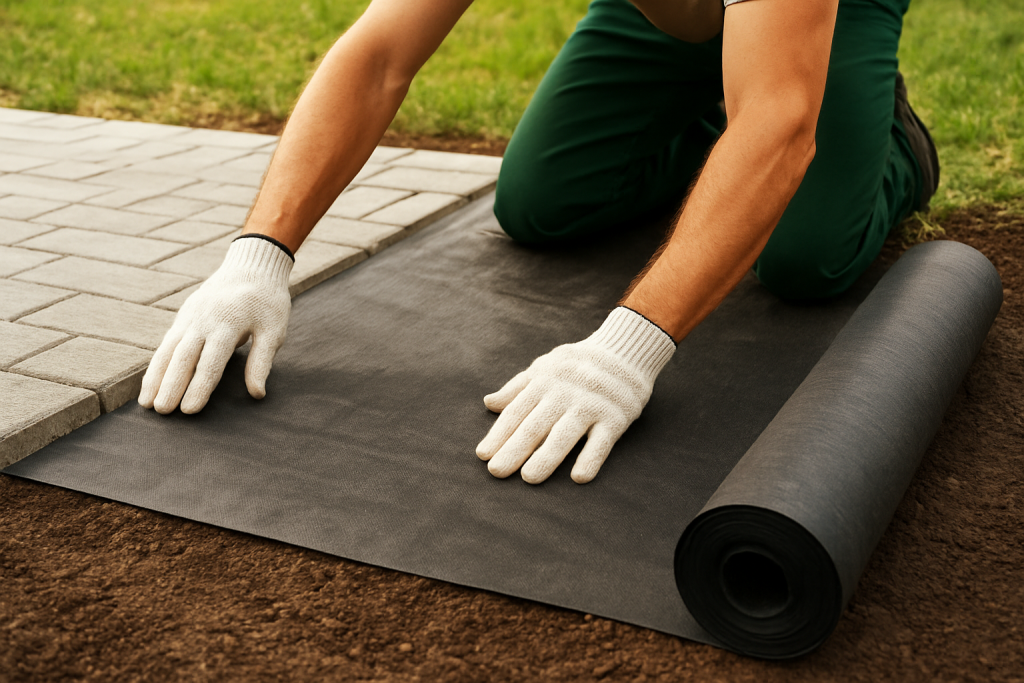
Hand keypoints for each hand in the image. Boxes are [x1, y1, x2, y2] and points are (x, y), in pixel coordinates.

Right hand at [139, 236, 293, 413]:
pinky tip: (149, 384)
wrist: (252, 266)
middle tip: (162, 412)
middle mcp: (204, 321)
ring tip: (146, 404)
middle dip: (171, 385)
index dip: (200, 387)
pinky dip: (156, 364)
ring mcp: (190, 317)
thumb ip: (262, 361)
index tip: (189, 410)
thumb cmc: (267, 301)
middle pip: (184, 357)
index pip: (211, 361)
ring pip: (168, 350)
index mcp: (228, 324)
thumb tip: (257, 394)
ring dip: (156, 378)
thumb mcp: (274, 329)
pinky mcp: (184, 316)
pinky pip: (167, 343)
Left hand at [476, 307, 675, 483]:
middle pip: (536, 424)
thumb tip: (489, 403)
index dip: (499, 433)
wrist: (626, 350)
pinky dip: (591, 458)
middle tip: (496, 471)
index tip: (483, 455)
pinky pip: (602, 441)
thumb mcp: (545, 367)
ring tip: (529, 478)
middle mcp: (565, 393)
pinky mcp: (616, 417)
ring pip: (565, 434)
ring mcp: (591, 405)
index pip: (517, 411)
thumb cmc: (578, 364)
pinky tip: (579, 477)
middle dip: (514, 448)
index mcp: (544, 381)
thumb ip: (518, 387)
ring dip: (547, 456)